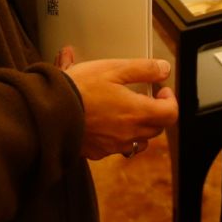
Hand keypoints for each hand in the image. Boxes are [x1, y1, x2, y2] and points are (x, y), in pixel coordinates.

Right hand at [57, 47, 176, 159]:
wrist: (50, 113)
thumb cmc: (80, 89)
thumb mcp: (113, 69)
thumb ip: (143, 69)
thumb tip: (164, 69)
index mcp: (137, 112)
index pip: (170, 114)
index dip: (170, 100)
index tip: (161, 90)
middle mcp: (129, 133)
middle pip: (156, 128)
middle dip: (156, 112)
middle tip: (145, 97)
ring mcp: (113, 145)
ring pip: (138, 141)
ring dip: (138, 127)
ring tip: (126, 111)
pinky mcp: (97, 152)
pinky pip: (116, 147)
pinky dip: (118, 137)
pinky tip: (105, 123)